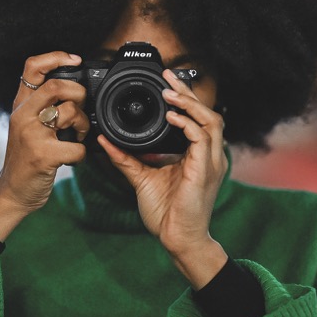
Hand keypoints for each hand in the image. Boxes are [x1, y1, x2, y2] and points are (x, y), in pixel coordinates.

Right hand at [0, 52, 88, 240]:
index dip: (56, 57)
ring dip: (83, 125)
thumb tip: (74, 88)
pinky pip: (77, 147)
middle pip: (57, 86)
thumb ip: (41, 105)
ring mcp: (32, 135)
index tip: (75, 60)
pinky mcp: (43, 156)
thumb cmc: (25, 157)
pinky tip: (72, 157)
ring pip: (69, 112)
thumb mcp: (26, 125)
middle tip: (80, 108)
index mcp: (20, 105)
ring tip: (78, 134)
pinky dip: (82, 153)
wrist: (12, 191)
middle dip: (79, 94)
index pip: (32, 67)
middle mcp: (23, 116)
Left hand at [97, 70, 228, 286]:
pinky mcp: (205, 169)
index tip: (166, 84)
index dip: (185, 100)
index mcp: (198, 156)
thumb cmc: (166, 213)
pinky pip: (202, 137)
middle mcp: (209, 156)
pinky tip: (172, 117)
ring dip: (190, 103)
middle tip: (168, 77)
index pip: (198, 119)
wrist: (177, 239)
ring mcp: (211, 162)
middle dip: (188, 93)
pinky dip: (187, 123)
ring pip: (211, 119)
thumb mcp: (141, 178)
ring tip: (169, 92)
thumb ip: (126, 157)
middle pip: (208, 112)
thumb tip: (106, 141)